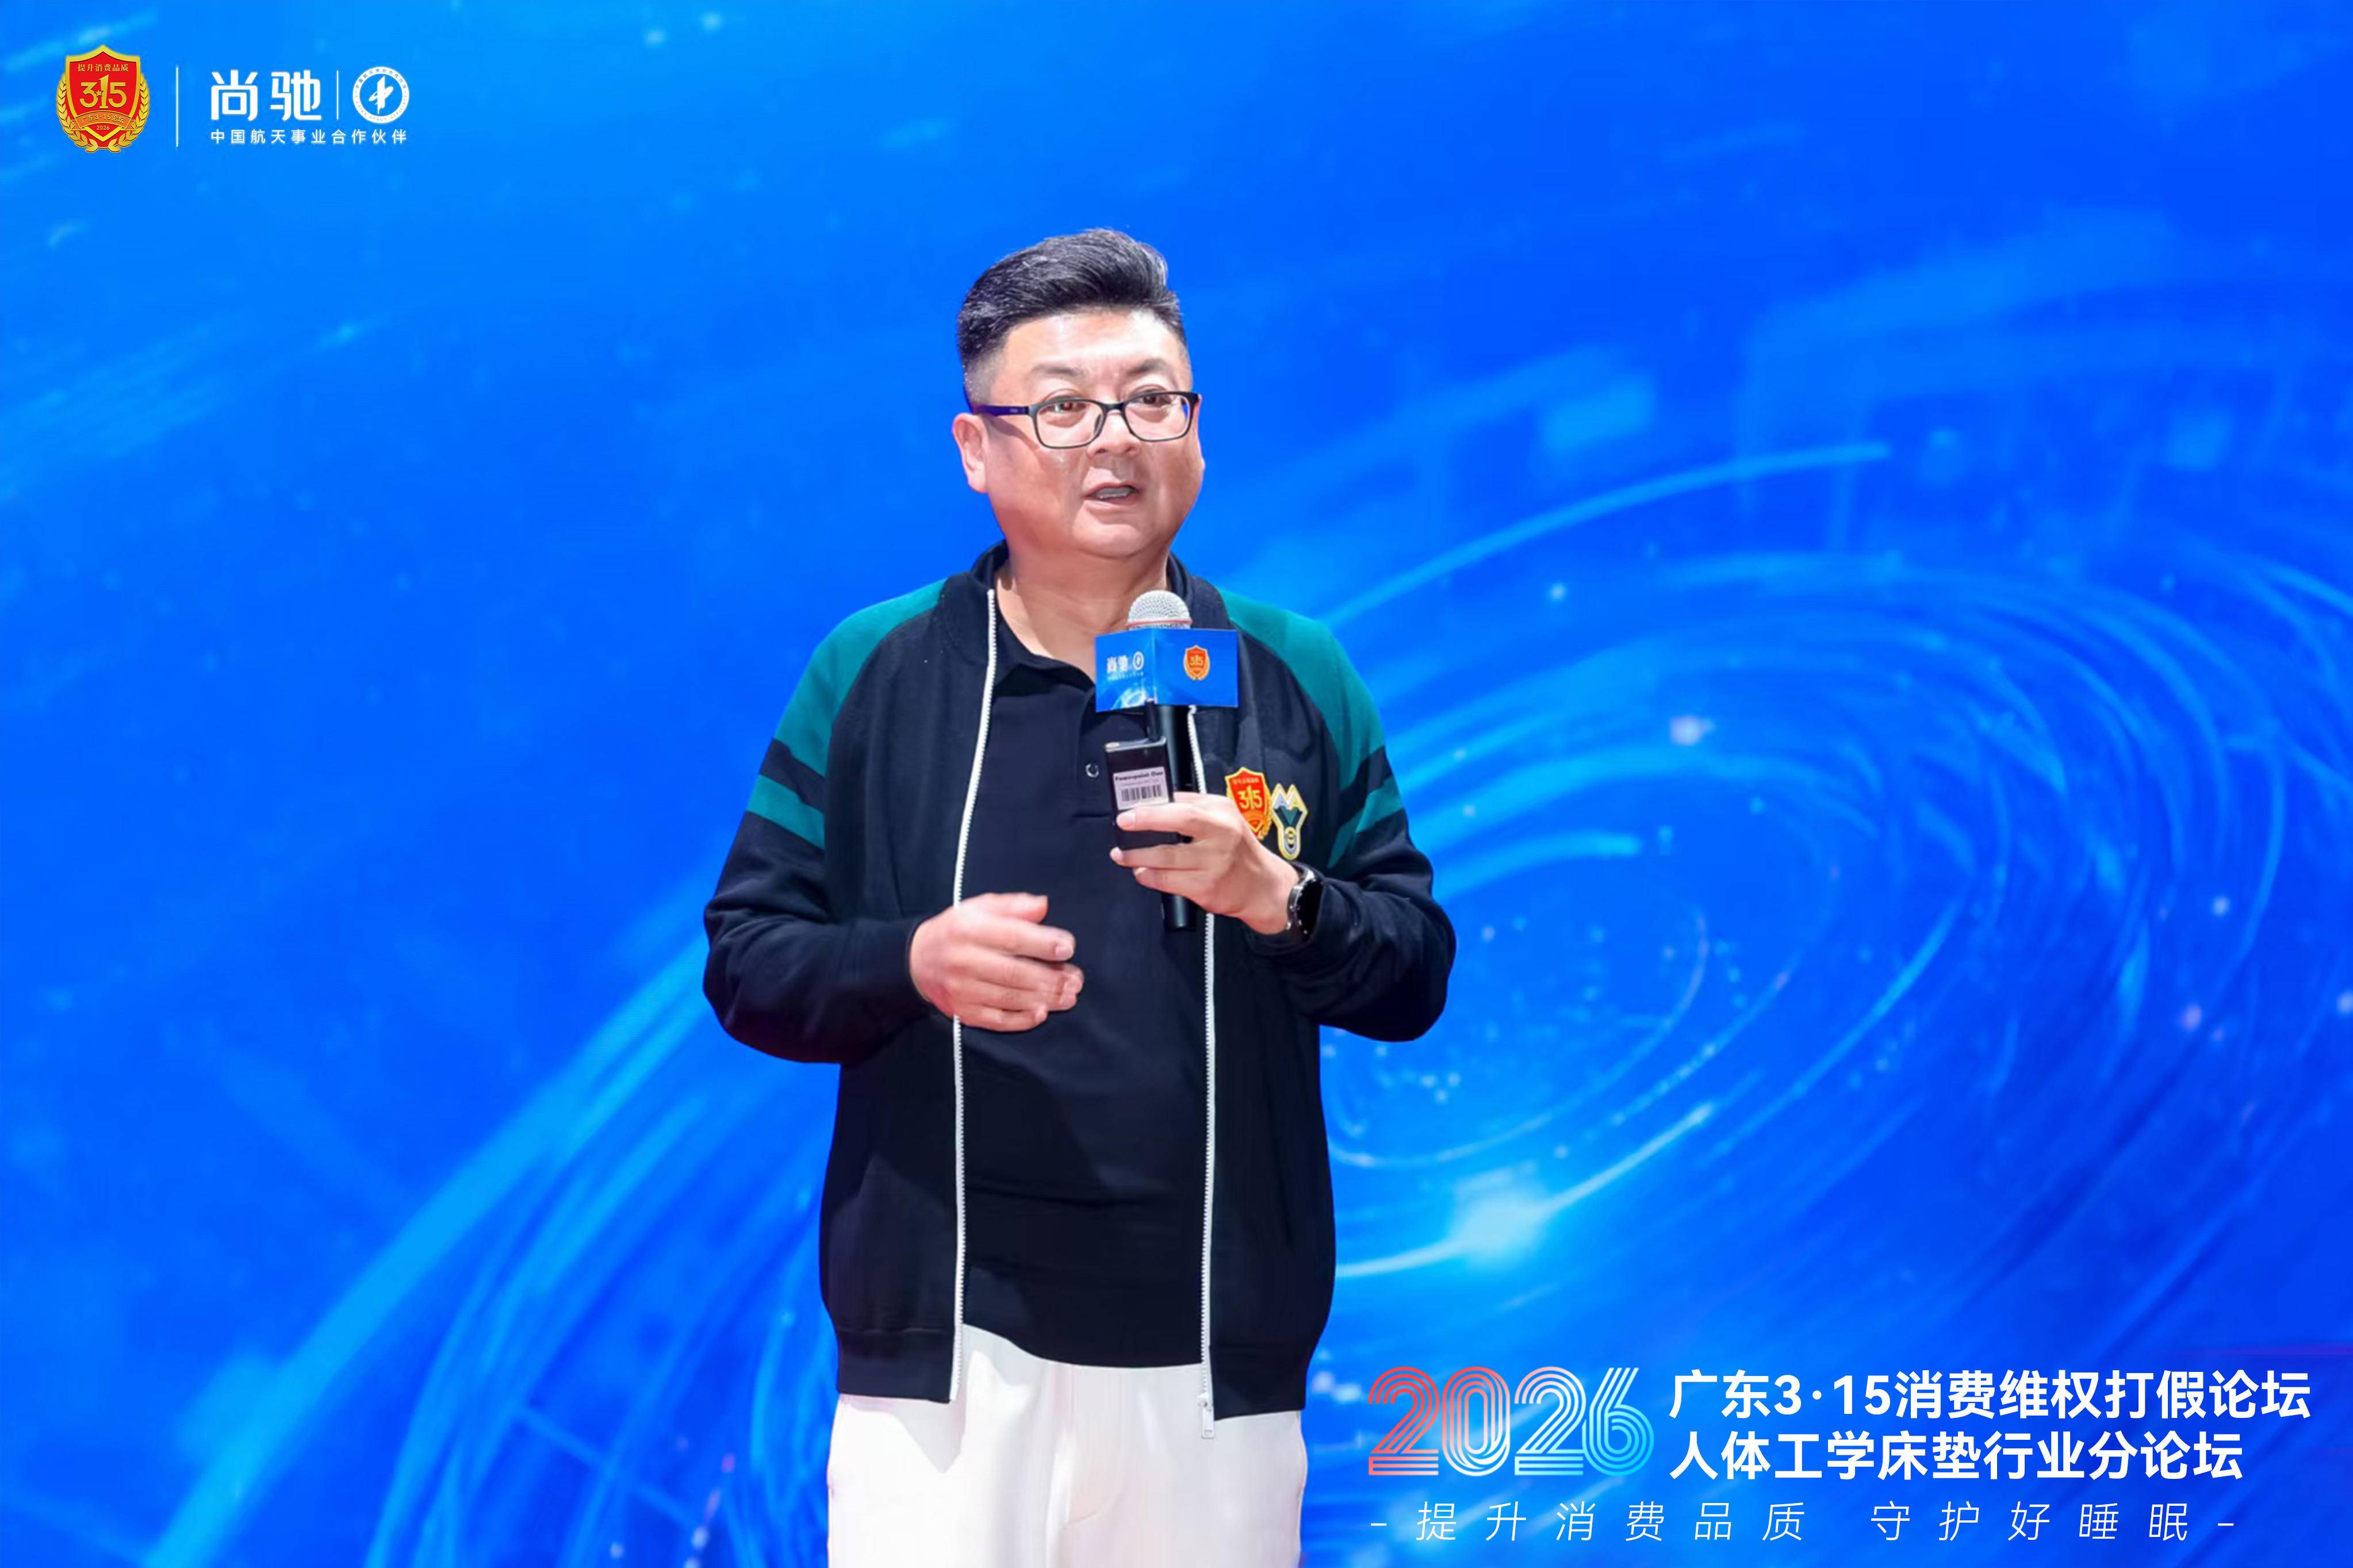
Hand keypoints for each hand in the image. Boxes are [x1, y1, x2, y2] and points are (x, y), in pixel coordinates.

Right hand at [909, 892, 1082, 1031]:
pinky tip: (1042, 1013)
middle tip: (1077, 979)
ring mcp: (962, 989)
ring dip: (1044, 999)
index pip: (1011, 937)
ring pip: (1009, 998)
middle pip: (1014, 972)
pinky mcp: (962, 1011)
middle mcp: (963, 961)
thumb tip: (1043, 905)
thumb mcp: (978, 908)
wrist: (916, 961)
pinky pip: (996, 1019)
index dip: (1042, 943)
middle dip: (1050, 978)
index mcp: (969, 930)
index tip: (1068, 947)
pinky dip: (1021, 1019)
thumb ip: (1013, 906)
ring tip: (1069, 997)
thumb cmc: (956, 931)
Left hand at [1110, 791, 1298, 934]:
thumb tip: (1160, 798)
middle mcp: (1220, 839)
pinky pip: (1169, 883)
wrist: (1262, 886)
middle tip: (1120, 832)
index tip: (1127, 815)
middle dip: (1142, 831)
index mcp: (1222, 816)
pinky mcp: (1206, 889)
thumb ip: (1195, 803)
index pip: (1182, 809)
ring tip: (1123, 856)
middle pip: (1174, 832)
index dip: (1151, 813)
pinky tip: (1142, 872)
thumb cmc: (1239, 847)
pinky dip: (1150, 877)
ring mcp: (1213, 866)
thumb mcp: (1226, 813)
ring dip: (1138, 858)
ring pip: (1166, 861)